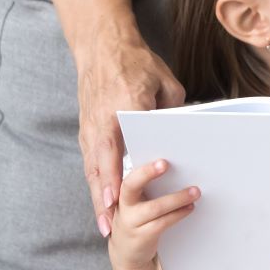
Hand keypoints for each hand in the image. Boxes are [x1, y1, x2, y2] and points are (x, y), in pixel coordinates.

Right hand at [78, 21, 183, 237]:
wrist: (102, 45)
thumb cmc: (136, 61)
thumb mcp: (164, 81)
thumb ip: (172, 109)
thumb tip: (183, 133)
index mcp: (124, 107)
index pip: (121, 146)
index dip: (119, 173)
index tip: (120, 196)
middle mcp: (103, 122)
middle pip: (102, 164)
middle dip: (105, 196)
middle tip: (109, 224)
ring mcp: (91, 126)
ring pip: (93, 167)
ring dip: (97, 196)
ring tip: (104, 224)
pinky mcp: (86, 128)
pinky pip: (90, 161)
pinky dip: (95, 183)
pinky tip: (101, 201)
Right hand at [108, 159, 199, 269]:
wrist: (127, 253)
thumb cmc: (137, 220)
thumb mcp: (136, 203)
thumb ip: (147, 187)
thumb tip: (178, 169)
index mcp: (122, 192)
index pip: (129, 176)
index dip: (143, 169)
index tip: (161, 161)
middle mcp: (123, 206)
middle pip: (130, 187)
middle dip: (147, 173)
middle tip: (165, 164)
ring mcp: (131, 222)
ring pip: (154, 207)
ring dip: (177, 198)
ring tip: (195, 192)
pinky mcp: (142, 237)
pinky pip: (162, 223)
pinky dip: (178, 214)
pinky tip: (189, 208)